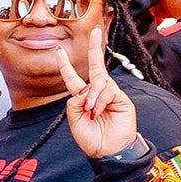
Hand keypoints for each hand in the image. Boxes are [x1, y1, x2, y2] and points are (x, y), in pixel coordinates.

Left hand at [56, 28, 138, 159]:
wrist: (108, 151)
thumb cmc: (91, 138)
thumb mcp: (74, 119)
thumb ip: (74, 101)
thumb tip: (83, 89)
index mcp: (83, 97)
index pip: (74, 77)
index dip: (65, 64)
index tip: (59, 50)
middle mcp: (97, 93)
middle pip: (96, 66)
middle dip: (95, 47)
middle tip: (95, 30)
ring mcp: (110, 94)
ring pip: (98, 81)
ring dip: (91, 96)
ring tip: (90, 111)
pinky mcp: (121, 99)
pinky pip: (107, 91)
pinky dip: (99, 100)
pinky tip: (97, 110)